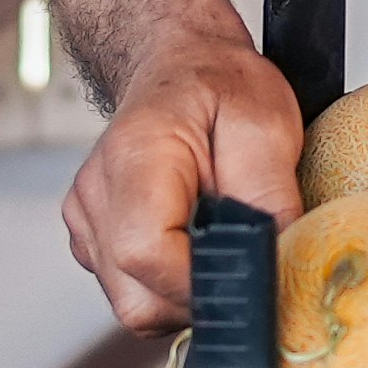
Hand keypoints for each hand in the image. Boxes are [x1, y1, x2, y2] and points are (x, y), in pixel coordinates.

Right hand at [61, 21, 309, 333]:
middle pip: (137, 297)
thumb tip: (280, 264)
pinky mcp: (92, 239)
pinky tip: (191, 241)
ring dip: (184, 293)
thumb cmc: (218, 86)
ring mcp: (86, 220)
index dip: (201, 283)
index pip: (146, 253)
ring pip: (134, 304)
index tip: (248, 278)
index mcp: (135, 157)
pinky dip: (168, 284)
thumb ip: (272, 197)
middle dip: (199, 297)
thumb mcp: (266, 125)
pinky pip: (131, 291)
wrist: (178, 63)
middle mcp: (96, 193)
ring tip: (216, 240)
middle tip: (240, 257)